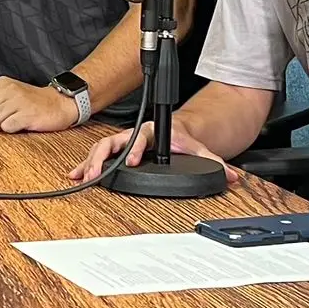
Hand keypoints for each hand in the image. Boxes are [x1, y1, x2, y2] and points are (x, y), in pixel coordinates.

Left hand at [0, 77, 79, 133]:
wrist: (58, 104)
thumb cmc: (31, 101)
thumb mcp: (8, 96)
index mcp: (2, 83)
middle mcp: (9, 89)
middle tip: (0, 122)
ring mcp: (19, 101)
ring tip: (9, 123)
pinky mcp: (28, 114)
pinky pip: (7, 127)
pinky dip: (10, 130)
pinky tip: (18, 125)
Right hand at [68, 120, 228, 181]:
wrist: (175, 130)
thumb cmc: (181, 138)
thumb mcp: (198, 148)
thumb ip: (214, 161)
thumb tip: (231, 176)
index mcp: (151, 131)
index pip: (140, 138)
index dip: (134, 150)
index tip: (131, 162)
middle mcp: (133, 134)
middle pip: (112, 143)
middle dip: (101, 158)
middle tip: (94, 173)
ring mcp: (123, 141)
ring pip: (101, 148)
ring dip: (90, 162)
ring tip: (82, 177)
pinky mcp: (117, 149)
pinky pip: (98, 155)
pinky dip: (86, 164)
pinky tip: (77, 175)